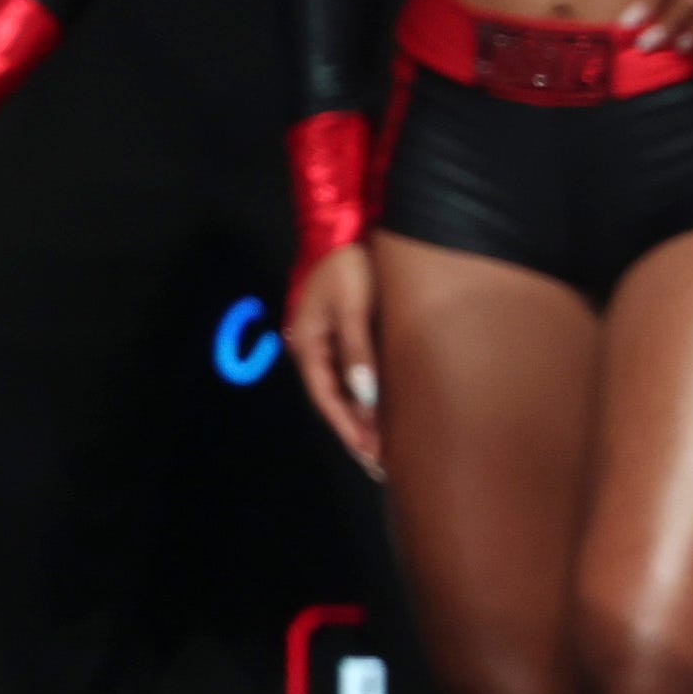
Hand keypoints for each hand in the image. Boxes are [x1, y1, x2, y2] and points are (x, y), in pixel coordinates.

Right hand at [287, 241, 384, 478]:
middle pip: (332, 399)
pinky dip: (367, 397)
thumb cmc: (352, 265)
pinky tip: (383, 412)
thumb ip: (359, 351)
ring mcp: (328, 340)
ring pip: (343, 389)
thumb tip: (365, 398)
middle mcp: (314, 347)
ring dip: (362, 418)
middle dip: (355, 432)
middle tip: (381, 466)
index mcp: (309, 342)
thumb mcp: (355, 306)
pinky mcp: (346, 332)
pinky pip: (353, 374)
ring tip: (383, 449)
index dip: (348, 427)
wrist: (351, 227)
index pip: (326, 397)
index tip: (371, 455)